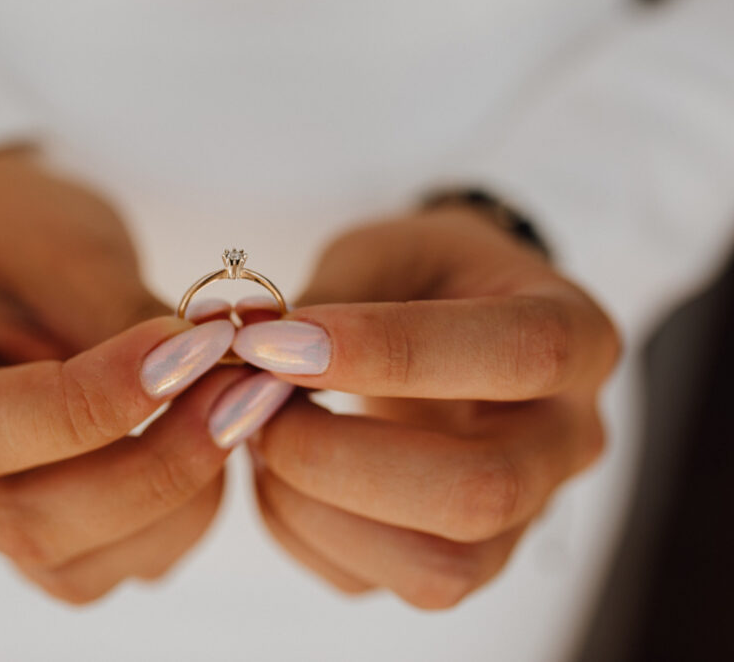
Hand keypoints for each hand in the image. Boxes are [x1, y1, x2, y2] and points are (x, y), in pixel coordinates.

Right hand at [0, 149, 240, 603]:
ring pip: (79, 564)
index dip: (90, 405)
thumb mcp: (67, 247)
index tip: (191, 349)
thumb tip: (212, 371)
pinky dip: (185, 516)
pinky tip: (216, 438)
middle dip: (156, 465)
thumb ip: (127, 317)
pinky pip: (121, 563)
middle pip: (29, 520)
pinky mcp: (54, 533)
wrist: (23, 259)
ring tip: (238, 405)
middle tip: (242, 392)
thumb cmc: (29, 239)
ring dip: (182, 499)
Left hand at [233, 205, 620, 607]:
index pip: (521, 356)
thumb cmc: (428, 274)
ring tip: (261, 435)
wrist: (457, 318)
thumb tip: (253, 347)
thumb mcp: (390, 249)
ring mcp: (520, 516)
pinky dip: (298, 529)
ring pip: (437, 567)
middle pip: (483, 490)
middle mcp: (566, 442)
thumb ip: (334, 293)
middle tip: (258, 401)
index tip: (282, 343)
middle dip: (338, 454)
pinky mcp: (460, 560)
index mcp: (578, 337)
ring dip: (314, 506)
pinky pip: (375, 582)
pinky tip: (277, 469)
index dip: (392, 352)